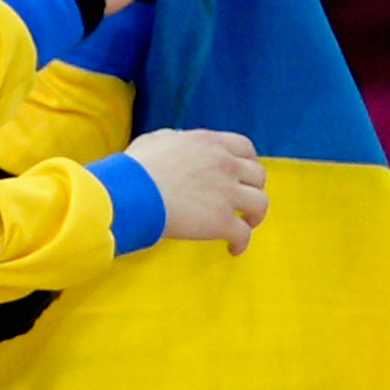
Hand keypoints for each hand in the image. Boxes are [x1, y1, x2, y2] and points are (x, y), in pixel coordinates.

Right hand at [125, 128, 267, 255]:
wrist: (129, 194)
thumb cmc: (133, 169)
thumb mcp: (155, 141)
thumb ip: (174, 139)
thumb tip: (177, 143)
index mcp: (210, 143)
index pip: (245, 148)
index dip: (247, 162)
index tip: (241, 174)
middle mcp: (224, 164)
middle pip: (257, 176)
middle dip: (253, 188)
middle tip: (242, 200)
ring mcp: (226, 193)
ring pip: (260, 203)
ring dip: (255, 215)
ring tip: (245, 224)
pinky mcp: (221, 221)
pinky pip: (243, 233)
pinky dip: (241, 242)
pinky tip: (233, 249)